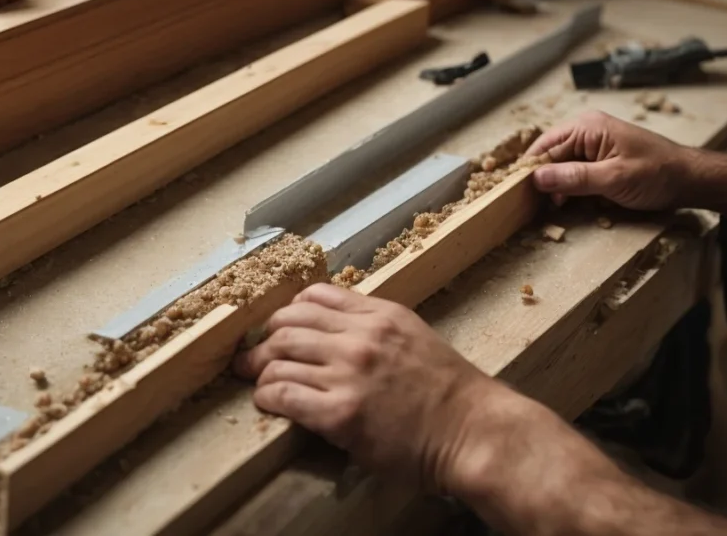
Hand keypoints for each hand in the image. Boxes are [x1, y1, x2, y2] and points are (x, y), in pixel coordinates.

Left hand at [233, 283, 497, 491]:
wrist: (472, 431)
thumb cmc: (447, 390)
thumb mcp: (413, 335)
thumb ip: (373, 325)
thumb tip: (333, 327)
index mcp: (378, 314)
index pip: (314, 296)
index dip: (288, 311)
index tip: (280, 327)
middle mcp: (360, 338)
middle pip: (286, 324)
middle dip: (264, 340)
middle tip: (255, 356)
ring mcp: (348, 374)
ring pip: (278, 358)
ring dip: (260, 370)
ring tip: (256, 381)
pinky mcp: (340, 413)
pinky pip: (284, 394)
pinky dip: (267, 397)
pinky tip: (267, 403)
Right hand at [527, 110, 692, 209]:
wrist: (691, 179)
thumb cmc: (657, 174)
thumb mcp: (614, 178)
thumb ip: (574, 178)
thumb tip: (536, 178)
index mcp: (587, 127)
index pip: (545, 146)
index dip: (529, 169)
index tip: (515, 192)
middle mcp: (586, 132)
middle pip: (549, 156)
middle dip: (540, 179)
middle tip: (527, 205)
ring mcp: (593, 146)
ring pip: (560, 166)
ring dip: (553, 186)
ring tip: (544, 208)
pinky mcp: (599, 161)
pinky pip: (573, 172)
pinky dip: (567, 188)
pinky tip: (563, 204)